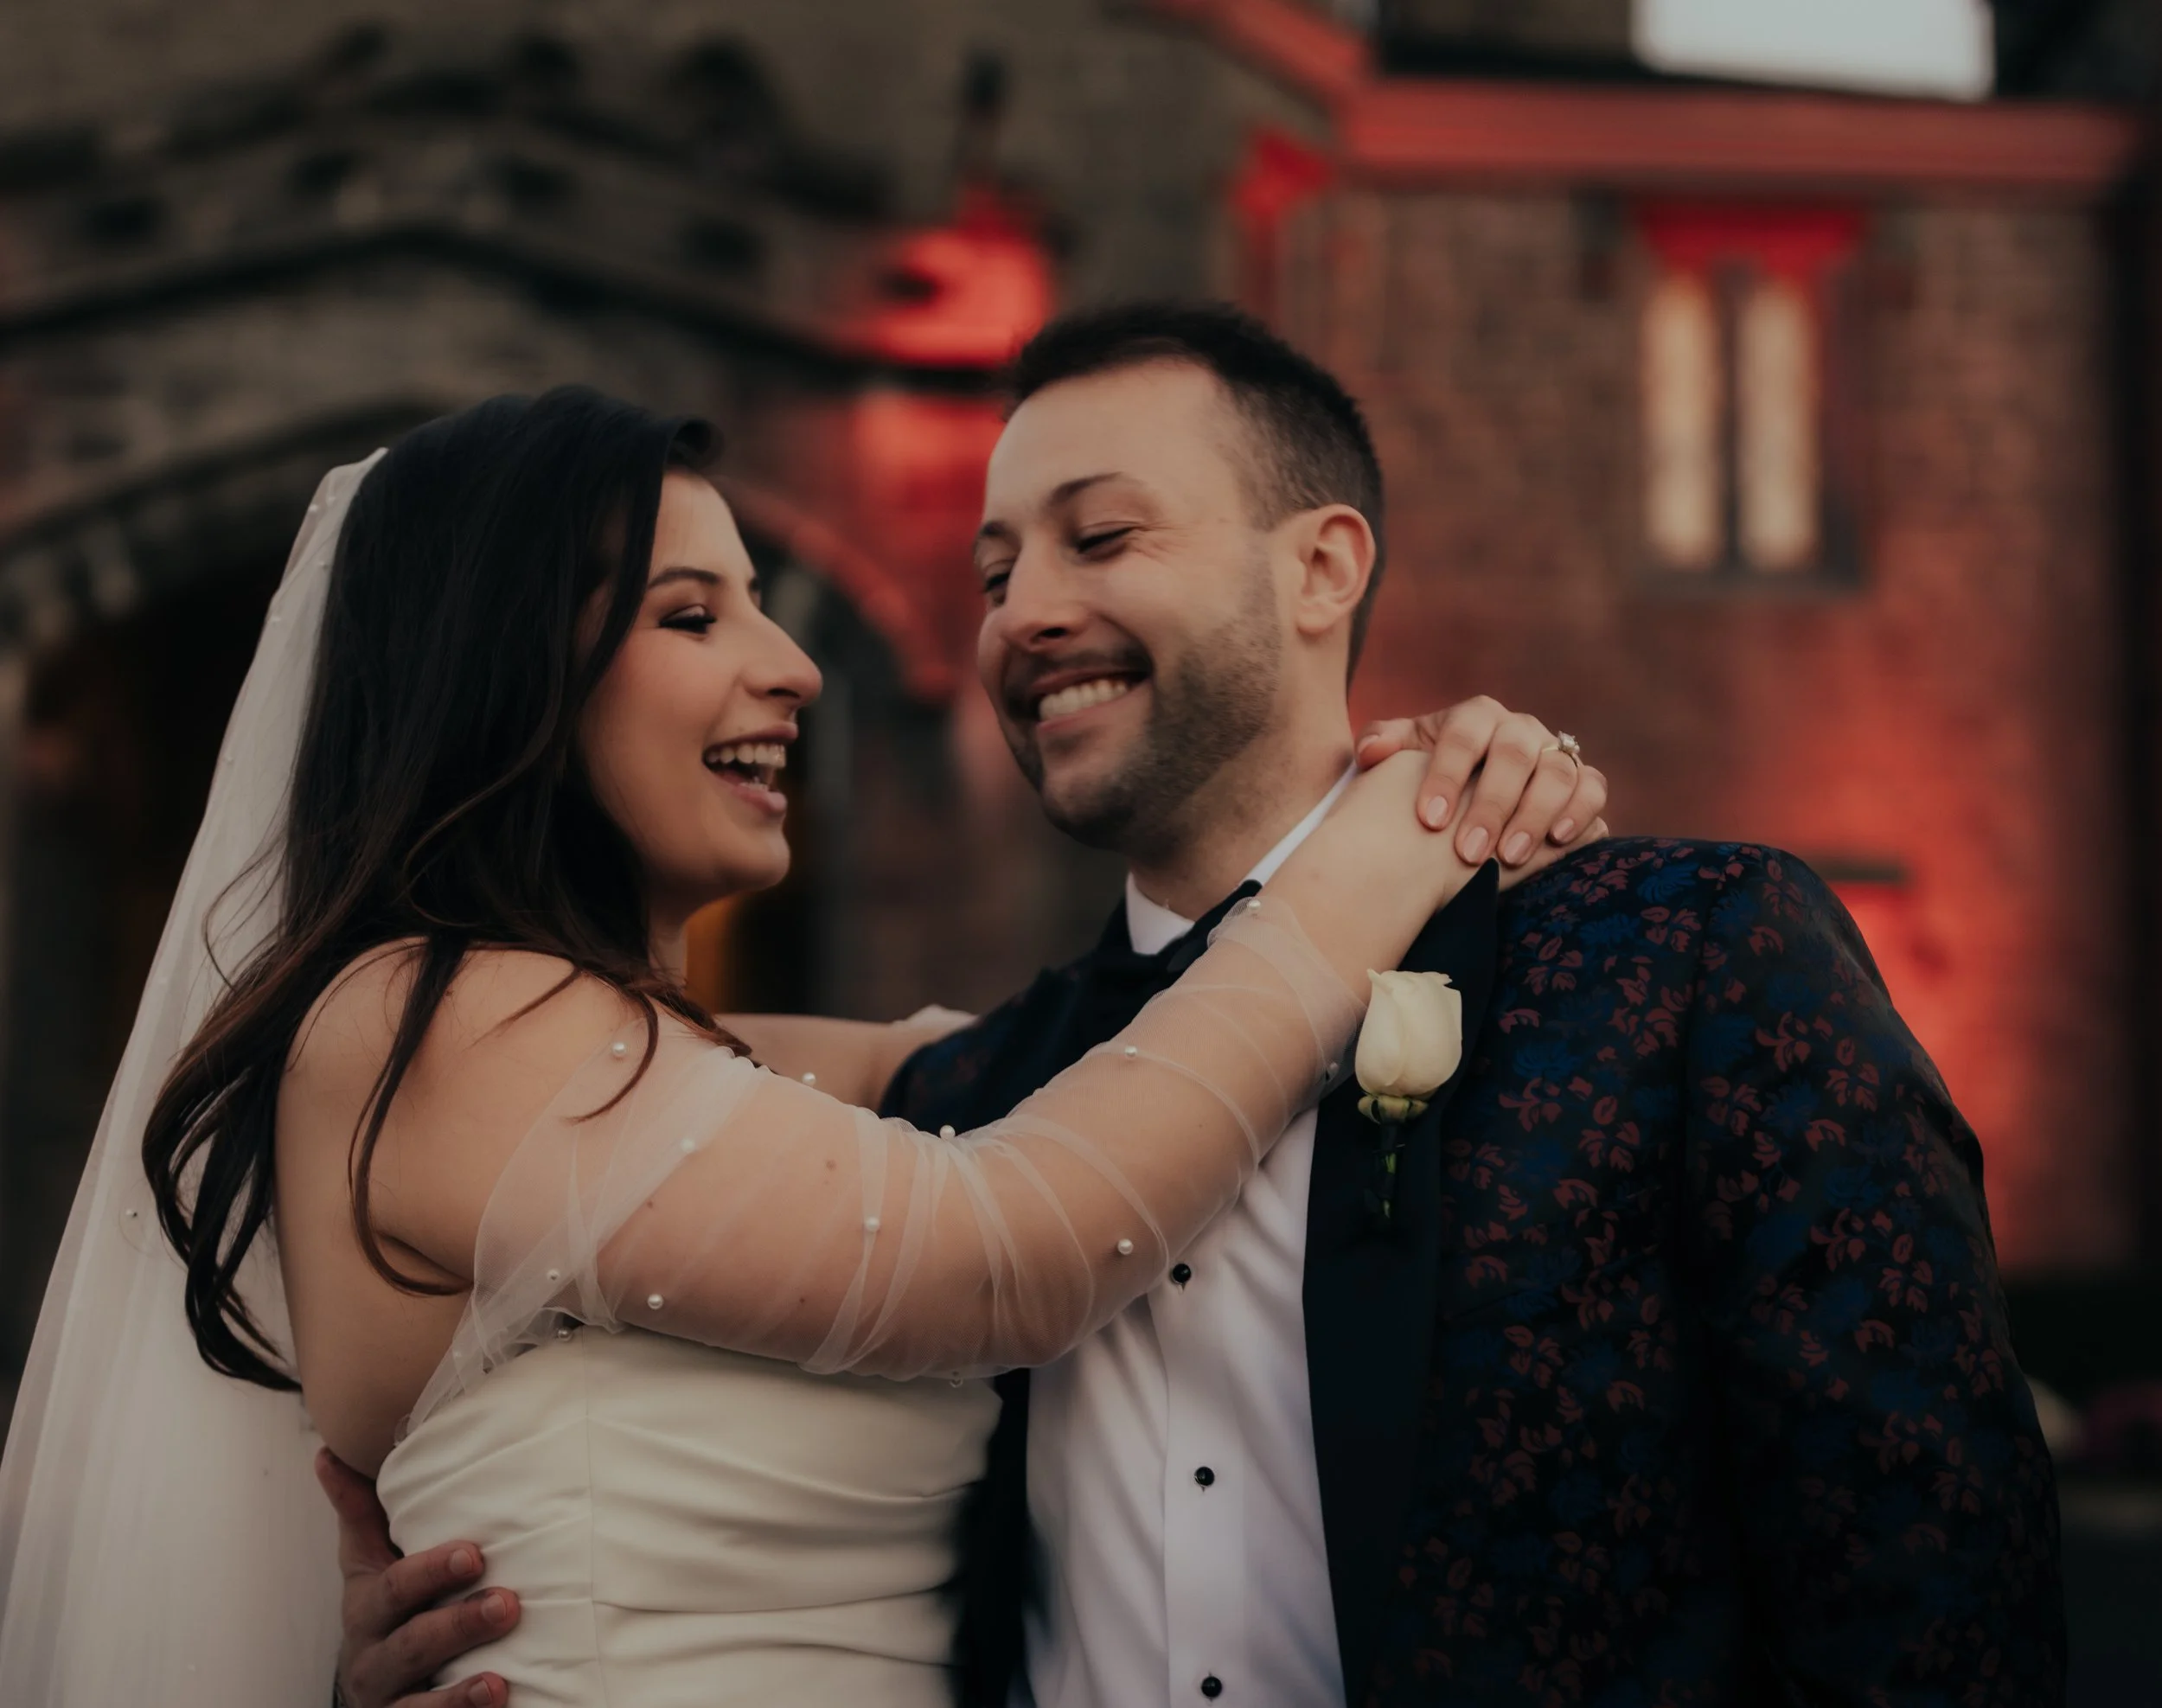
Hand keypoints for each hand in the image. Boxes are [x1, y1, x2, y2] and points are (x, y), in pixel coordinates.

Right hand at [317, 1448, 518, 1707]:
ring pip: (419, 1700)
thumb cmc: (387, 1604)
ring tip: (498, 1682)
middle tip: (507, 1604)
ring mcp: (389, 1699)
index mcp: (368, 1605)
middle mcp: (373, 1655)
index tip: (474, 1553)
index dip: (431, 1572)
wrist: (378, 1680)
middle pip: (413, 1643)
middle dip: (458, 1624)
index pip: (395, 1587)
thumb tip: (329, 1452)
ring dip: (460, 1692)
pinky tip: (495, 1704)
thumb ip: (359, 1510)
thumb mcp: (369, 1559)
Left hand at [1355, 696, 1607, 870]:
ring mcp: (1555, 753)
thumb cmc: (1428, 781)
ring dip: (1534, 814)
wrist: (1468, 801)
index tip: (1428, 820)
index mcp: (1475, 717)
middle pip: (1513, 754)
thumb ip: (1381, 747)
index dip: (1447, 774)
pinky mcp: (1583, 780)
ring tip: (1508, 856)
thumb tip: (1371, 752)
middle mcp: (1519, 729)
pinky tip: (1558, 840)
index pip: (1463, 734)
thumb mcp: (1400, 761)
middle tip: (1468, 852)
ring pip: (1556, 772)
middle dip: (1491, 804)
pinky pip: (1592, 787)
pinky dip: (1580, 810)